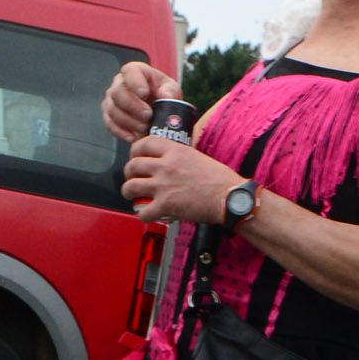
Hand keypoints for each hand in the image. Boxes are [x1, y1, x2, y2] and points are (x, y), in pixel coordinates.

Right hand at [102, 62, 179, 141]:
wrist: (157, 111)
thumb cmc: (162, 95)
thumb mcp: (171, 90)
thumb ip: (170, 92)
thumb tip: (166, 97)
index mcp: (135, 72)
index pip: (129, 71)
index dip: (135, 82)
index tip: (144, 94)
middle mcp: (119, 84)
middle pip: (117, 92)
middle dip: (133, 106)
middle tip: (148, 116)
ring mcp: (111, 100)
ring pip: (113, 110)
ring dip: (129, 122)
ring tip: (144, 128)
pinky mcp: (109, 116)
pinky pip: (110, 124)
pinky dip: (122, 132)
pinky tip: (134, 137)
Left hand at [122, 135, 239, 224]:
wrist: (229, 197)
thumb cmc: (219, 179)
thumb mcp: (197, 156)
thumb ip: (179, 157)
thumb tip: (168, 160)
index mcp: (175, 151)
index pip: (144, 143)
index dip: (135, 151)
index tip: (135, 157)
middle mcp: (165, 165)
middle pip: (132, 165)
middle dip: (129, 174)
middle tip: (134, 179)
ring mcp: (163, 185)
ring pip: (130, 187)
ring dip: (129, 193)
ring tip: (134, 197)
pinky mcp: (165, 205)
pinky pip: (142, 212)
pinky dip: (142, 215)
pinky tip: (147, 215)